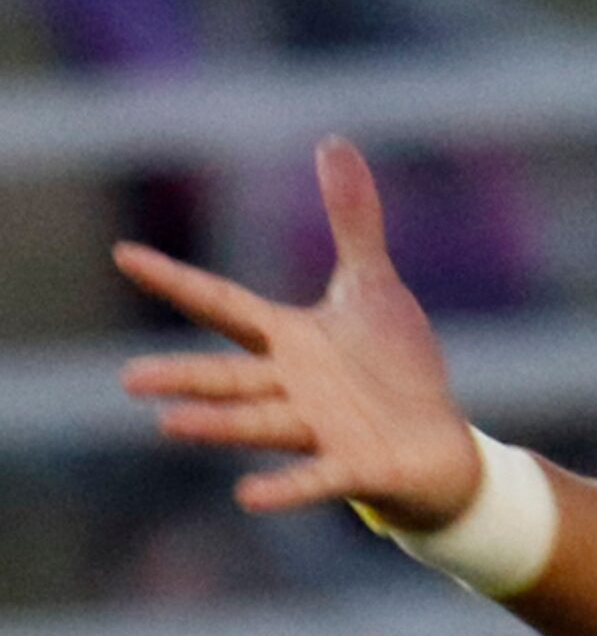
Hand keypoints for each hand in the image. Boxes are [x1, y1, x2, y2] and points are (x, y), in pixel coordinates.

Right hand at [116, 137, 480, 530]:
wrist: (434, 440)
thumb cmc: (392, 365)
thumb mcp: (370, 283)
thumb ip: (351, 218)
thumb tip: (331, 140)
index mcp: (293, 342)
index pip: (224, 304)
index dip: (176, 280)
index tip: (124, 253)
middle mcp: (296, 388)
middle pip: (233, 378)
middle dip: (185, 378)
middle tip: (128, 380)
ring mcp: (323, 430)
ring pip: (264, 424)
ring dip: (221, 425)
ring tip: (169, 425)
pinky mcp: (357, 465)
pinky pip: (318, 477)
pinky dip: (287, 486)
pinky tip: (247, 495)